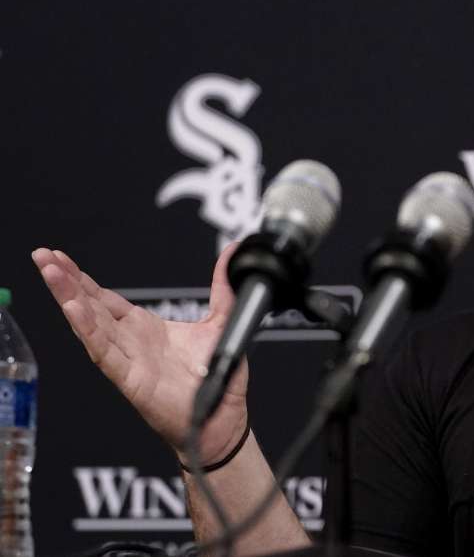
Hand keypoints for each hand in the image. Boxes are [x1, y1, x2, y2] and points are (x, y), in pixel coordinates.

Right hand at [32, 245, 249, 464]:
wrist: (222, 418)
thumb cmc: (214, 378)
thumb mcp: (221, 321)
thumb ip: (222, 287)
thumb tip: (231, 254)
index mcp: (144, 328)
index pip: (105, 298)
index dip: (83, 278)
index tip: (62, 256)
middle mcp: (130, 342)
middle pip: (90, 306)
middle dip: (66, 280)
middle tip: (43, 255)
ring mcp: (127, 360)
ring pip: (91, 324)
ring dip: (70, 297)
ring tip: (52, 273)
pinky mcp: (130, 379)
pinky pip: (105, 351)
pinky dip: (88, 329)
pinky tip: (73, 308)